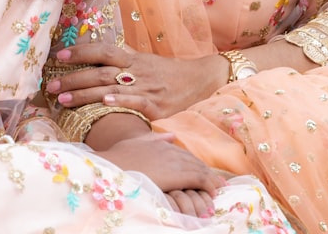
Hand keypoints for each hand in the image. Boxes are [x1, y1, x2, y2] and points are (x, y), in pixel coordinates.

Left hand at [46, 43, 224, 119]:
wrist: (201, 80)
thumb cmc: (168, 73)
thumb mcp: (145, 62)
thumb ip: (123, 60)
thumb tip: (97, 57)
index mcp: (132, 58)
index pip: (102, 50)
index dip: (80, 51)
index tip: (59, 55)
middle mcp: (135, 70)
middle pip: (99, 71)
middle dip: (73, 78)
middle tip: (51, 85)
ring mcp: (145, 87)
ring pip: (109, 86)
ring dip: (84, 94)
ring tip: (62, 100)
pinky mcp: (155, 105)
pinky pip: (134, 101)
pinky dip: (119, 101)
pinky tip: (104, 103)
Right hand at [94, 132, 222, 216]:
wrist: (110, 168)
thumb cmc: (116, 159)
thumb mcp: (134, 144)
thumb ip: (153, 138)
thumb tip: (171, 135)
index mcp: (160, 144)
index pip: (183, 155)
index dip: (195, 164)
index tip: (204, 173)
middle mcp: (169, 150)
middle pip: (193, 161)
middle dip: (206, 172)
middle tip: (217, 182)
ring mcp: (173, 162)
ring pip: (198, 169)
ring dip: (209, 180)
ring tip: (218, 188)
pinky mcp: (176, 174)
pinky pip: (198, 179)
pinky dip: (207, 185)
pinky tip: (213, 191)